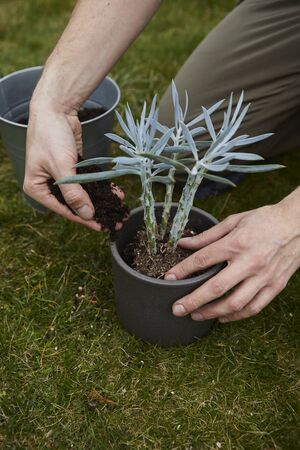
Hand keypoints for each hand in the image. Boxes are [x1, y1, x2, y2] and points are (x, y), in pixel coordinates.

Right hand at [23, 101, 123, 230]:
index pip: (63, 209)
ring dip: (101, 200)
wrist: (56, 108)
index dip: (83, 219)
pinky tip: (115, 193)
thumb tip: (87, 214)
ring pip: (84, 194)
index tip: (101, 227)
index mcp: (37, 189)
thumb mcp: (62, 167)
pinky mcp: (73, 168)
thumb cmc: (51, 136)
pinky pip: (88, 182)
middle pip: (74, 204)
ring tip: (119, 209)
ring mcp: (61, 177)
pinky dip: (101, 187)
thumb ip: (74, 193)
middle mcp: (48, 186)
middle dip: (96, 211)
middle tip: (115, 222)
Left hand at [165, 201, 299, 322]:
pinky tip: (222, 317)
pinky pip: (254, 307)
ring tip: (196, 316)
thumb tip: (184, 243)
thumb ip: (208, 235)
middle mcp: (249, 262)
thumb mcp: (234, 221)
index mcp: (237, 243)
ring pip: (235, 303)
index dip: (182, 270)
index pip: (203, 260)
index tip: (168, 278)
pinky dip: (236, 316)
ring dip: (212, 313)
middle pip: (216, 287)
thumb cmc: (264, 220)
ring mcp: (264, 277)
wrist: (298, 224)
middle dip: (193, 301)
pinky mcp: (275, 286)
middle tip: (177, 309)